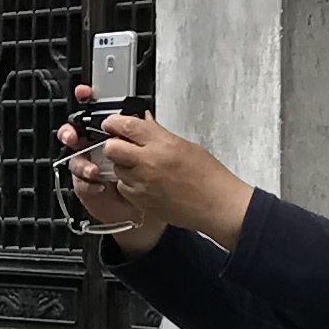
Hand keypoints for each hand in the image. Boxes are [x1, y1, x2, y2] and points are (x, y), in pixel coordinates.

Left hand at [62, 96, 247, 249]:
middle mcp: (149, 162)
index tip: (111, 123)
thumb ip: (159, 134)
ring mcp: (142, 183)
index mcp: (162, 144)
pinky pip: (123, 187)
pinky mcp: (140, 200)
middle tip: (120, 145)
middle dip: (113, 145)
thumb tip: (144, 122)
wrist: (216, 205)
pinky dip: (128, 183)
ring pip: (116, 168)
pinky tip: (143, 182)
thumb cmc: (208, 177)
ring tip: (139, 166)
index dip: (114, 122)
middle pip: (111, 148)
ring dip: (122, 164)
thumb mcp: (185, 146)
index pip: (126, 125)